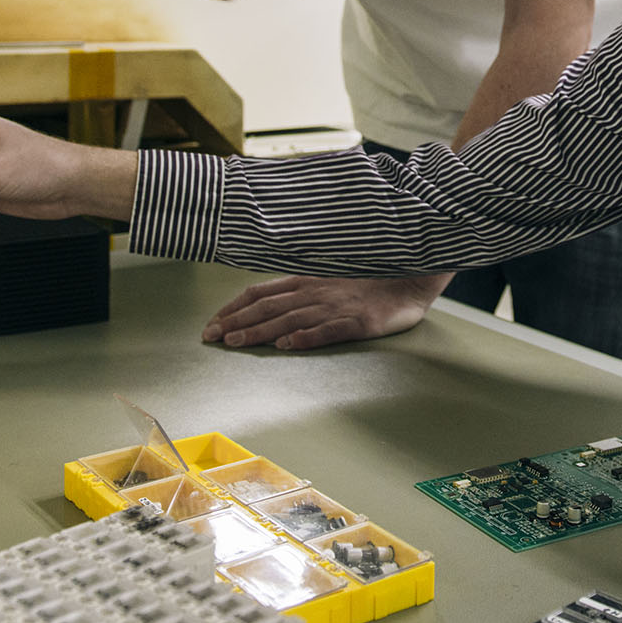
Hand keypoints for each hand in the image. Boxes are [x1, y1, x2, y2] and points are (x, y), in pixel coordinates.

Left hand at [200, 274, 449, 348]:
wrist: (411, 278)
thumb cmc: (370, 282)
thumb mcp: (330, 280)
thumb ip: (301, 290)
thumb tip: (268, 306)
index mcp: (307, 282)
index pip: (260, 292)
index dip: (234, 308)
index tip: (212, 324)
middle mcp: (316, 293)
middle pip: (269, 307)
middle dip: (236, 323)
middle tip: (210, 338)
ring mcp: (337, 307)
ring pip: (291, 319)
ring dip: (261, 331)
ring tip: (237, 343)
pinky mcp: (359, 322)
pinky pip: (329, 330)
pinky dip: (307, 337)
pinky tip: (289, 344)